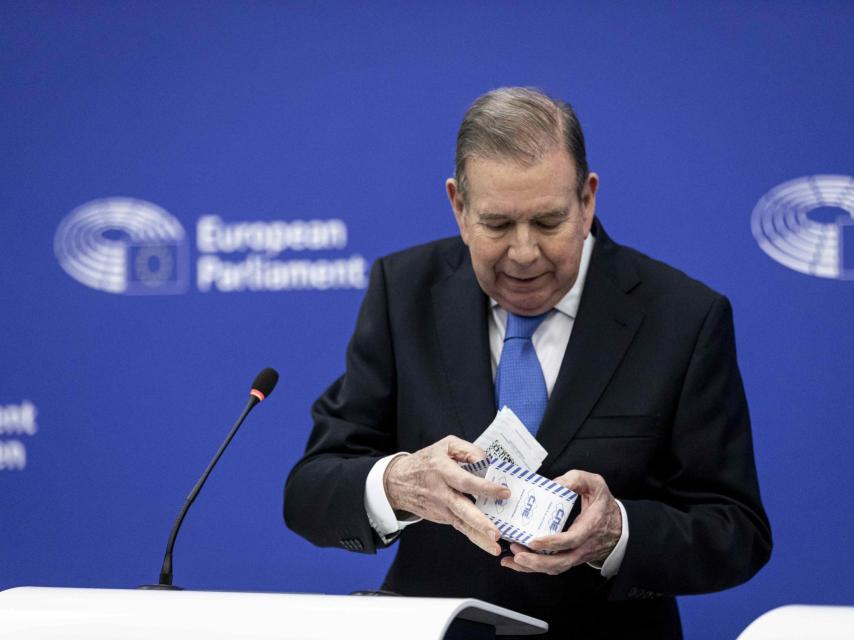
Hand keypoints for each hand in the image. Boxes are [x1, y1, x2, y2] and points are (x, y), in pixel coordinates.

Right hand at [384, 436, 510, 555]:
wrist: (398, 482)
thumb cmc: (426, 461)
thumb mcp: (445, 446)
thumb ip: (468, 450)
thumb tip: (488, 462)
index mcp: (442, 470)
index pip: (466, 481)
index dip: (485, 487)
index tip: (504, 492)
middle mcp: (441, 492)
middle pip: (462, 508)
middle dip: (480, 521)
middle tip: (496, 532)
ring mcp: (441, 508)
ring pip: (462, 523)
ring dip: (479, 536)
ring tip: (495, 547)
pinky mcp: (443, 517)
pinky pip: (461, 527)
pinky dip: (474, 538)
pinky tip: (488, 546)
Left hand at [500, 470, 620, 574]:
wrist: (619, 526)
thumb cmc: (603, 504)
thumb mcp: (595, 485)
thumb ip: (576, 479)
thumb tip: (554, 483)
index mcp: (588, 527)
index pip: (570, 540)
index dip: (552, 543)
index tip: (533, 541)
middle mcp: (582, 547)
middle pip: (559, 562)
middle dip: (536, 562)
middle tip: (516, 554)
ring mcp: (576, 555)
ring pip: (554, 568)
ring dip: (532, 567)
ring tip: (511, 560)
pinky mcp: (570, 558)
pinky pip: (553, 567)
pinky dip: (535, 568)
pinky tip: (518, 563)